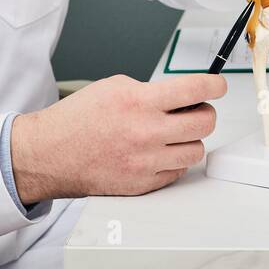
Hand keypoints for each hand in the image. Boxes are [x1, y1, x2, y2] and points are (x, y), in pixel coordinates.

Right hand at [9, 74, 226, 204]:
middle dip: (205, 113)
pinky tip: (160, 151)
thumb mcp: (113, 87)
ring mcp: (146, 161)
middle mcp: (146, 132)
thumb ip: (150, 90)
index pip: (194, 90)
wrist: (50, 153)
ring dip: (190, 139)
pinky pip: (177, 172)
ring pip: (196, 150)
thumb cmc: (77, 120)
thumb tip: (180, 95)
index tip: (217, 85)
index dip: (214, 85)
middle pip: (204, 123)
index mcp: (139, 101)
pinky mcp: (143, 183)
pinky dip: (174, 161)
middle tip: (197, 110)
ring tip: (175, 133)